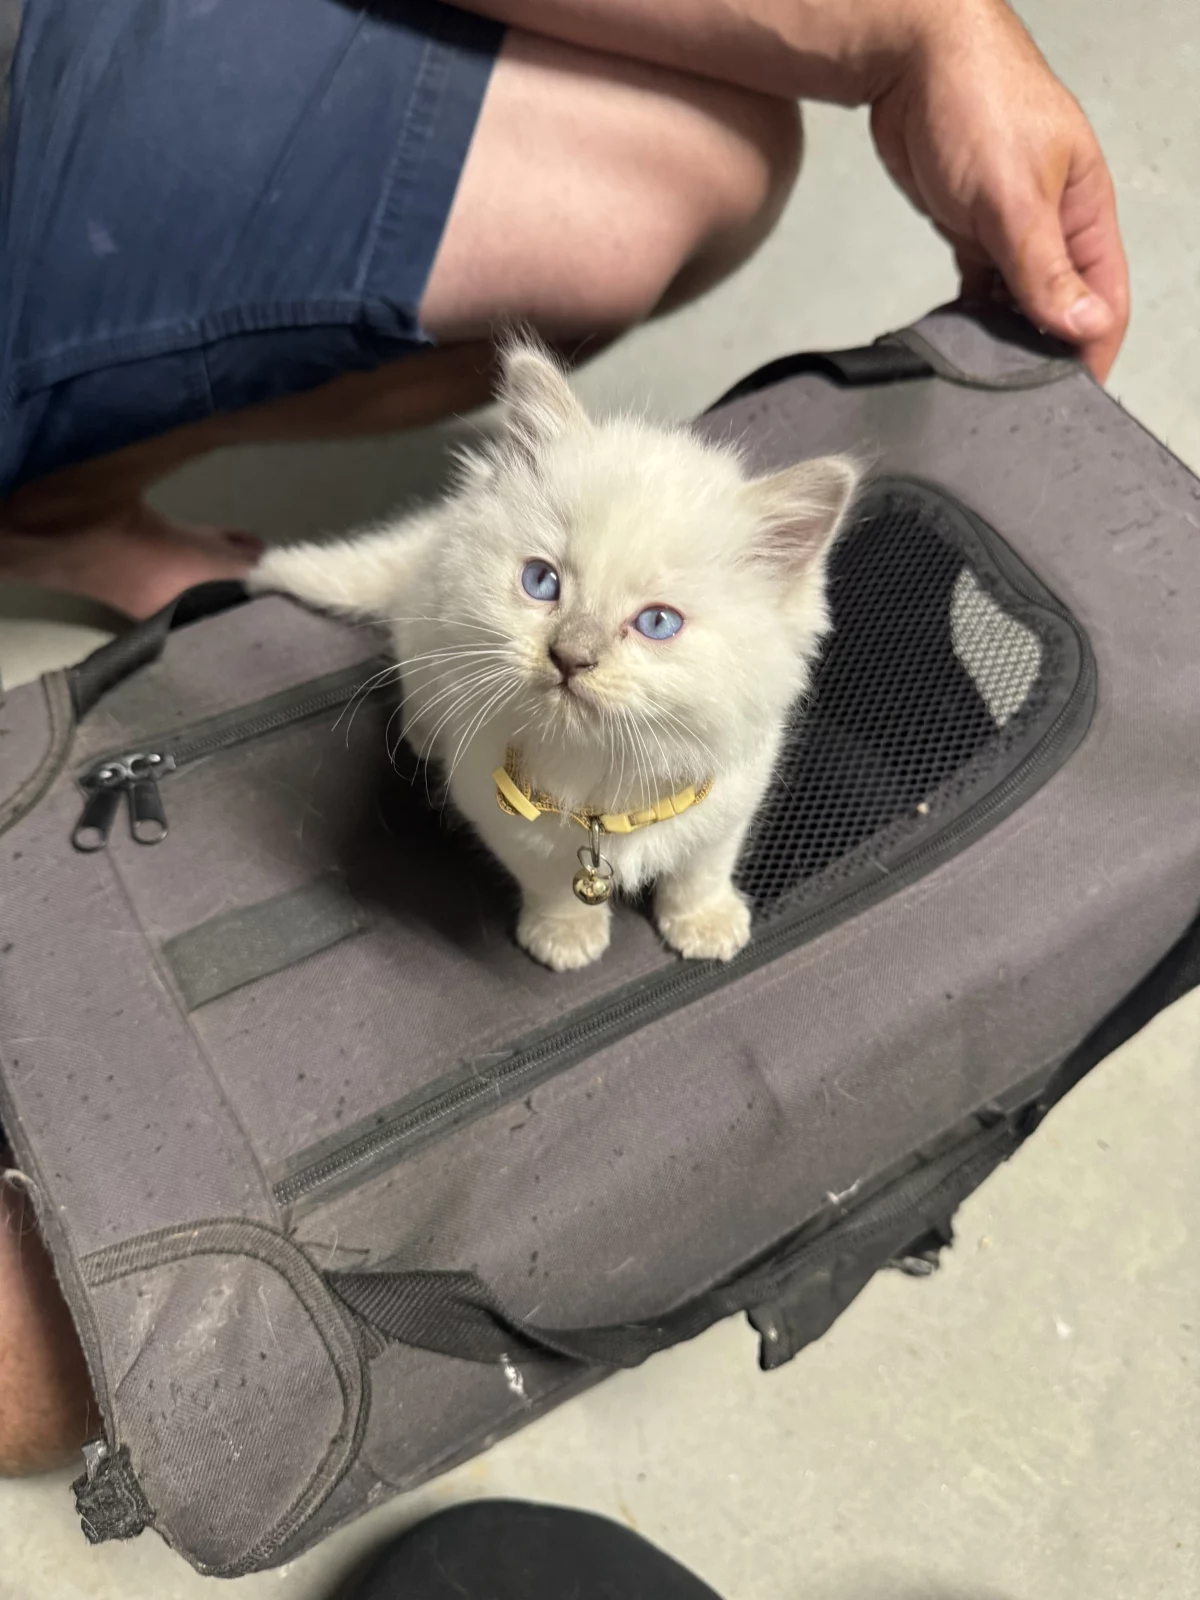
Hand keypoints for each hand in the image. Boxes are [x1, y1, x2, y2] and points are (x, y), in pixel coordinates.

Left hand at [869, 0, 1128, 380]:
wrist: (913, 59)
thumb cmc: (977, 104)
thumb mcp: (1014, 196)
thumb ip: (1045, 267)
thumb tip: (1086, 327)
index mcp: (1086, 213)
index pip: (1106, 299)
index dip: (1093, 350)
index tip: (1069, 400)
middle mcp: (1056, 226)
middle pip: (1064, 307)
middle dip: (1048, 351)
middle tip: (1016, 400)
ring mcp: (1013, 230)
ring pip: (1021, 302)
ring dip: (1007, 338)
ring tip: (984, 381)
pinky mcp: (972, 231)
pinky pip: (984, 288)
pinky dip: (975, 317)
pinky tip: (959, 345)